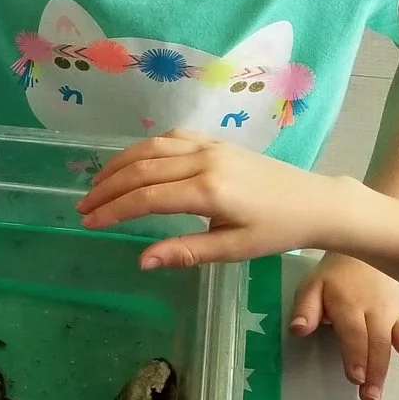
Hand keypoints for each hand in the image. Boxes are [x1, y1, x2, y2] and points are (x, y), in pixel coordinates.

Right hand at [77, 132, 346, 267]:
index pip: (147, 198)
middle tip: (83, 208)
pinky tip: (131, 163)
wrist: (315, 202)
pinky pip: (170, 138)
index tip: (89, 223)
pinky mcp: (215, 141)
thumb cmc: (277, 231)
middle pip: (141, 169)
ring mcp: (210, 146)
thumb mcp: (233, 250)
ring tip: (97, 185)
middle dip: (107, 189)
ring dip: (118, 165)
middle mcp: (204, 161)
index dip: (113, 210)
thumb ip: (185, 252)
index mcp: (209, 191)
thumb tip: (142, 261)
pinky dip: (143, 148)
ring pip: (151, 148)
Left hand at [296, 253, 398, 399]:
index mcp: (351, 305)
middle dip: (378, 370)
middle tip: (373, 396)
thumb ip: (305, 309)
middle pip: (381, 343)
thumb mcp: (311, 287)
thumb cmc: (333, 277)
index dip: (356, 354)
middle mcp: (380, 312)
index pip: (355, 333)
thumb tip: (298, 329)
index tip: (356, 377)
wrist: (364, 253)